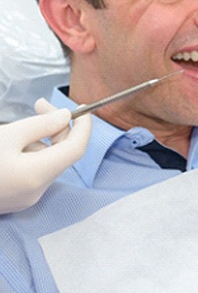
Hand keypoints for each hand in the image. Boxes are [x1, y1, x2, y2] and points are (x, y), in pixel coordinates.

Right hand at [0, 98, 91, 213]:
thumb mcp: (7, 135)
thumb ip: (41, 124)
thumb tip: (66, 116)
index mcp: (38, 175)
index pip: (77, 148)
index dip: (84, 126)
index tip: (82, 108)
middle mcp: (37, 191)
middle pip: (62, 154)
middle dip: (56, 126)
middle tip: (40, 104)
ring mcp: (26, 198)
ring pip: (47, 161)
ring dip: (41, 138)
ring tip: (17, 125)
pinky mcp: (15, 199)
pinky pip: (34, 171)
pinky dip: (30, 152)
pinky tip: (12, 141)